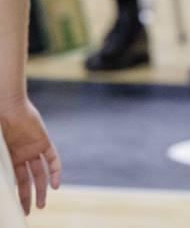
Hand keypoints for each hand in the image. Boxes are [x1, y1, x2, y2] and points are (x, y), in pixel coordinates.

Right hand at [0, 97, 60, 212]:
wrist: (6, 107)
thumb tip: (0, 181)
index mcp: (7, 159)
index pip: (13, 180)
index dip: (15, 194)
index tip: (15, 208)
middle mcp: (21, 155)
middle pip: (27, 180)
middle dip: (28, 197)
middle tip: (30, 212)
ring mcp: (32, 149)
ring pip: (40, 174)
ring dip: (42, 189)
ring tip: (41, 205)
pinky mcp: (43, 141)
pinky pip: (52, 159)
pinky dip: (55, 172)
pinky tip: (55, 186)